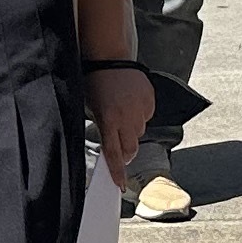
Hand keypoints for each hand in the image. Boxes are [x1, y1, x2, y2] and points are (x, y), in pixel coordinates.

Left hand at [90, 62, 154, 180]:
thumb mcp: (92, 108)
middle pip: (131, 148)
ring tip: (121, 113)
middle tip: (118, 144)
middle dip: (126, 152)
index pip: (114, 153)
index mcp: (108, 119)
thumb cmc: (96, 82)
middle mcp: (126, 117)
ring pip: (139, 133)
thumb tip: (109, 149)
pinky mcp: (149, 101)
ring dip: (132, 130)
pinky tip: (130, 103)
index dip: (117, 171)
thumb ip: (102, 128)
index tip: (120, 185)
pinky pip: (147, 117)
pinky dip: (140, 115)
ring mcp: (140, 109)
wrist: (110, 57)